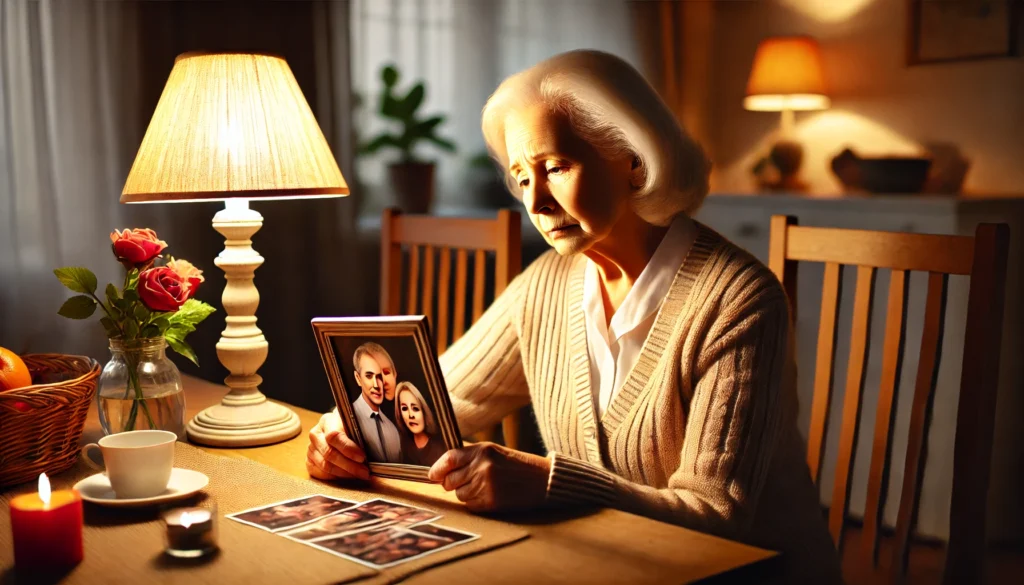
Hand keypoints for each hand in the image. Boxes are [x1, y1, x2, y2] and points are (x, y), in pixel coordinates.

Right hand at [306, 410, 369, 480]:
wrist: (336, 428)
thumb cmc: (349, 426)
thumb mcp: (355, 420)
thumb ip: (363, 424)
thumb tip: (376, 423)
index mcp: (327, 421)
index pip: (334, 436)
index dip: (348, 448)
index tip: (363, 457)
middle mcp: (315, 434)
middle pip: (329, 454)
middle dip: (350, 465)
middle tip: (365, 472)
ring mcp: (310, 449)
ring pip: (325, 465)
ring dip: (345, 473)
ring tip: (360, 475)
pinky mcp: (309, 461)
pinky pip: (320, 473)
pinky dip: (336, 477)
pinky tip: (348, 476)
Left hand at [427, 442, 550, 512]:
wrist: (541, 480)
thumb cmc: (515, 465)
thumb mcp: (493, 451)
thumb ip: (468, 457)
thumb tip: (440, 471)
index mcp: (482, 450)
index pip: (448, 459)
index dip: (437, 469)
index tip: (433, 475)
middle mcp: (482, 467)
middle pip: (449, 480)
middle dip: (452, 483)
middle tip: (464, 481)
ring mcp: (486, 485)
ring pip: (459, 495)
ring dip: (465, 493)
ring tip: (483, 487)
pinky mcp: (490, 502)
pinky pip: (470, 505)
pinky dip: (475, 503)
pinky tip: (488, 495)